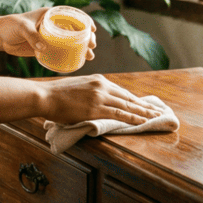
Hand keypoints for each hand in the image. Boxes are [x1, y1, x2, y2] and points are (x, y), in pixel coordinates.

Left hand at [0, 8, 96, 59]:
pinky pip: (61, 51)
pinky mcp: (45, 48)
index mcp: (50, 15)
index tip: (92, 29)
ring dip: (82, 49)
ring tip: (89, 57)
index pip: (72, 15)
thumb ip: (32, 36)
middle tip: (92, 46)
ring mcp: (50, 37)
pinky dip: (70, 56)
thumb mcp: (22, 27)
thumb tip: (44, 48)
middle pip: (76, 30)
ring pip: (71, 42)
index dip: (85, 21)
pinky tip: (77, 62)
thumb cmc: (10, 26)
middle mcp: (53, 25)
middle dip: (87, 38)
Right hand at [40, 75, 161, 125]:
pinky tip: (143, 121)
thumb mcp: (78, 87)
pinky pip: (119, 114)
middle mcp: (102, 86)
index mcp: (99, 80)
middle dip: (144, 105)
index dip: (135, 100)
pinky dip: (133, 118)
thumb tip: (97, 101)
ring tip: (156, 117)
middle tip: (158, 111)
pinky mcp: (96, 109)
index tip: (144, 105)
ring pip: (128, 106)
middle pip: (129, 97)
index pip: (122, 91)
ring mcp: (100, 97)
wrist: (45, 95)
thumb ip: (91, 92)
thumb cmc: (57, 94)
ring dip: (144, 113)